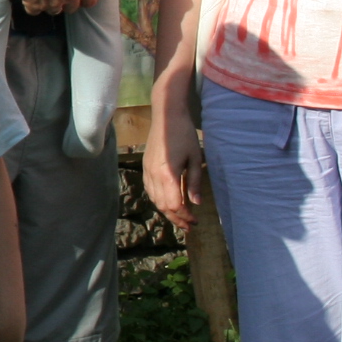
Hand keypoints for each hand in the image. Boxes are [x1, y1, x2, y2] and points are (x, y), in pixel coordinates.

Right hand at [144, 107, 206, 232]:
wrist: (166, 116)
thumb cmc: (184, 135)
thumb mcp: (195, 158)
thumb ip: (194, 182)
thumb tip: (196, 203)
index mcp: (168, 175)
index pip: (174, 204)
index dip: (185, 216)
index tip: (195, 221)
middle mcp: (154, 176)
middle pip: (163, 205)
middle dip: (176, 218)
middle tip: (189, 225)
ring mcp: (147, 172)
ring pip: (155, 200)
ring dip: (167, 211)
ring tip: (180, 217)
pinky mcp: (145, 168)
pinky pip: (150, 190)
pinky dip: (159, 200)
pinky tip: (167, 202)